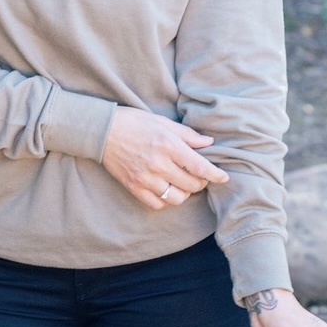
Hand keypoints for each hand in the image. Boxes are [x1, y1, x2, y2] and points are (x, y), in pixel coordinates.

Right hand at [101, 106, 229, 210]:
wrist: (102, 131)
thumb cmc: (134, 122)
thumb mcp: (162, 122)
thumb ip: (187, 135)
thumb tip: (209, 142)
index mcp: (168, 145)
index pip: (200, 167)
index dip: (215, 175)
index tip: (224, 177)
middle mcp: (159, 164)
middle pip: (192, 184)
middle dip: (201, 182)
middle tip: (199, 176)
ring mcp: (145, 178)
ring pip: (177, 198)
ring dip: (185, 192)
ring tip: (183, 183)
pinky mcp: (134, 187)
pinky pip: (158, 204)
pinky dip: (166, 200)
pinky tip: (167, 190)